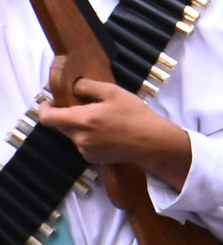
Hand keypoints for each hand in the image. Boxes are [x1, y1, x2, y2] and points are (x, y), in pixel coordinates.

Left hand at [34, 78, 190, 185]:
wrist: (154, 144)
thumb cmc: (137, 117)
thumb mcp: (114, 92)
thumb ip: (88, 86)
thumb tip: (74, 86)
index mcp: (82, 120)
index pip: (47, 117)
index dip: (45, 108)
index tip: (52, 102)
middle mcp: (80, 138)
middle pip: (59, 125)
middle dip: (67, 115)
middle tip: (86, 108)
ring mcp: (86, 150)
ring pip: (72, 134)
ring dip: (80, 126)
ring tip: (102, 121)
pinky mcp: (93, 158)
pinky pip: (83, 144)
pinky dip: (89, 137)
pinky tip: (107, 133)